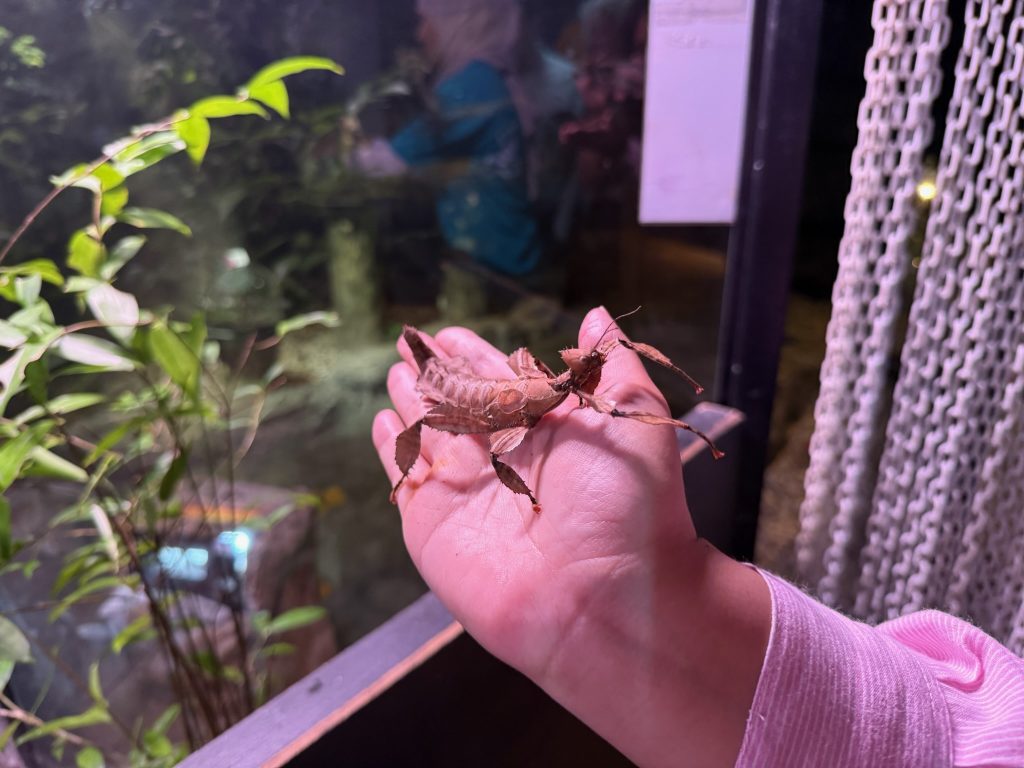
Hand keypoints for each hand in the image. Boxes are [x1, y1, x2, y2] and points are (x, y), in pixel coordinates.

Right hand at [372, 307, 769, 767]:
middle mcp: (507, 457)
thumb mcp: (630, 416)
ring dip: (412, 403)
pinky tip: (382, 425)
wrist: (603, 600)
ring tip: (394, 373)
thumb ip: (607, 362)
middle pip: (462, 404)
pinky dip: (391, 453)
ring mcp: (468, 492)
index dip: (476, 356)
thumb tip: (597, 314)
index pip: (503, 382)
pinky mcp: (433, 527)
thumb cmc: (626, 506)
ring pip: (431, 435)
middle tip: (412, 343)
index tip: (451, 333)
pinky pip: (405, 480)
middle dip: (437, 374)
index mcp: (550, 430)